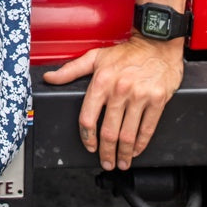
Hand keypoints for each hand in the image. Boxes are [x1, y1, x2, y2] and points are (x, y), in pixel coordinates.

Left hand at [42, 35, 183, 171]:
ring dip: (123, 153)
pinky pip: (147, 128)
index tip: (89, 146)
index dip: (87, 137)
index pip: (88, 117)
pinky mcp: (157, 101)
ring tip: (121, 162)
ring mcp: (140, 97)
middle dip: (106, 152)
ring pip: (128, 134)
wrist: (156, 44)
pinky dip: (141, 144)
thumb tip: (49, 78)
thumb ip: (71, 70)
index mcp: (101, 81)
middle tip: (106, 162)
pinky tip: (136, 150)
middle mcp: (119, 90)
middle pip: (109, 131)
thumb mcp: (95, 56)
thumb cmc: (126, 52)